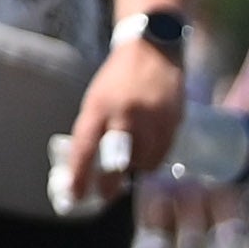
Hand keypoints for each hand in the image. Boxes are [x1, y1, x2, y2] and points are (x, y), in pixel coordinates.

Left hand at [67, 38, 184, 202]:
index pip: (85, 148)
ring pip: (144, 161)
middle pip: (116, 161)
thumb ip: (95, 129)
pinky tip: (147, 156)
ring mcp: (151, 119)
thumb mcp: (96, 100)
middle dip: (110, 184)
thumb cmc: (117, 80)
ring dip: (135, 169)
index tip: (75, 196)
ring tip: (128, 167)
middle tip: (104, 195)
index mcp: (98, 107)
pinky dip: (153, 159)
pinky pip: (163, 152)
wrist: (151, 51)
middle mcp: (124, 115)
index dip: (79, 175)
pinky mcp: (173, 121)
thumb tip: (90, 166)